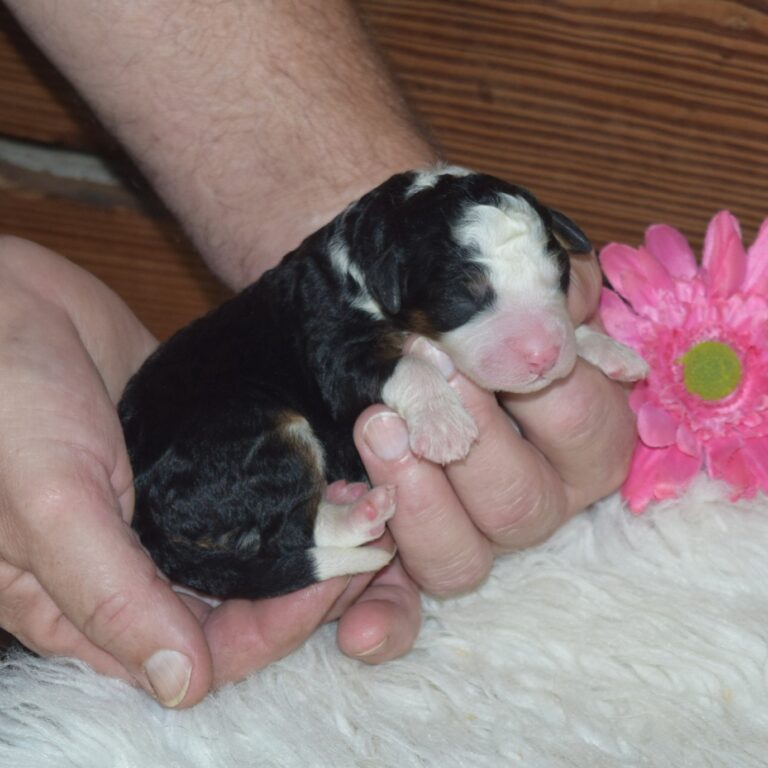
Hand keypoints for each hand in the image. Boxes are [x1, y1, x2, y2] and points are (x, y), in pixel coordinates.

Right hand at [0, 238, 420, 704]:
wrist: (12, 305)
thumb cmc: (5, 404)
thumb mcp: (49, 506)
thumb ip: (111, 596)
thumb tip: (183, 685)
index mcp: (96, 605)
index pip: (206, 649)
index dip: (274, 627)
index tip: (332, 579)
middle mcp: (143, 566)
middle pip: (247, 603)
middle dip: (313, 578)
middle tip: (371, 533)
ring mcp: (176, 511)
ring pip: (260, 547)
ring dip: (315, 531)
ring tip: (368, 498)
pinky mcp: (198, 459)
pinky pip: (258, 488)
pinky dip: (299, 485)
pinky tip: (339, 466)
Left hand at [354, 252, 636, 595]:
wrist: (360, 283)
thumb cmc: (433, 263)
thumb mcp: (491, 247)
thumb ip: (536, 279)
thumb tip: (558, 319)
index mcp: (573, 423)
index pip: (589, 429)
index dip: (544, 390)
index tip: (487, 346)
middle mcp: (526, 486)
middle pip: (524, 506)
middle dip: (472, 440)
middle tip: (423, 377)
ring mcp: (461, 521)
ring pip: (464, 560)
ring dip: (421, 505)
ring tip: (376, 429)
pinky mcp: (397, 542)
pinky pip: (403, 607)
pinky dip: (384, 624)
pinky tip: (355, 629)